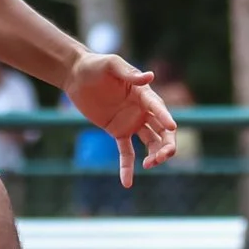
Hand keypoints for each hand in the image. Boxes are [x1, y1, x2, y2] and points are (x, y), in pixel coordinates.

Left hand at [63, 51, 177, 187]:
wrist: (76, 76)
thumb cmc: (95, 65)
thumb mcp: (111, 65)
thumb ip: (129, 73)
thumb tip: (150, 76)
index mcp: (143, 93)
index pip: (158, 107)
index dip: (165, 117)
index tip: (172, 127)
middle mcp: (142, 110)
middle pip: (162, 130)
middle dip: (167, 144)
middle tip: (163, 156)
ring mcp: (131, 122)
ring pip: (150, 143)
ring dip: (155, 155)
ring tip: (149, 165)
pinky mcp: (118, 132)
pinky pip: (126, 153)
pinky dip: (128, 167)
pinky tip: (127, 183)